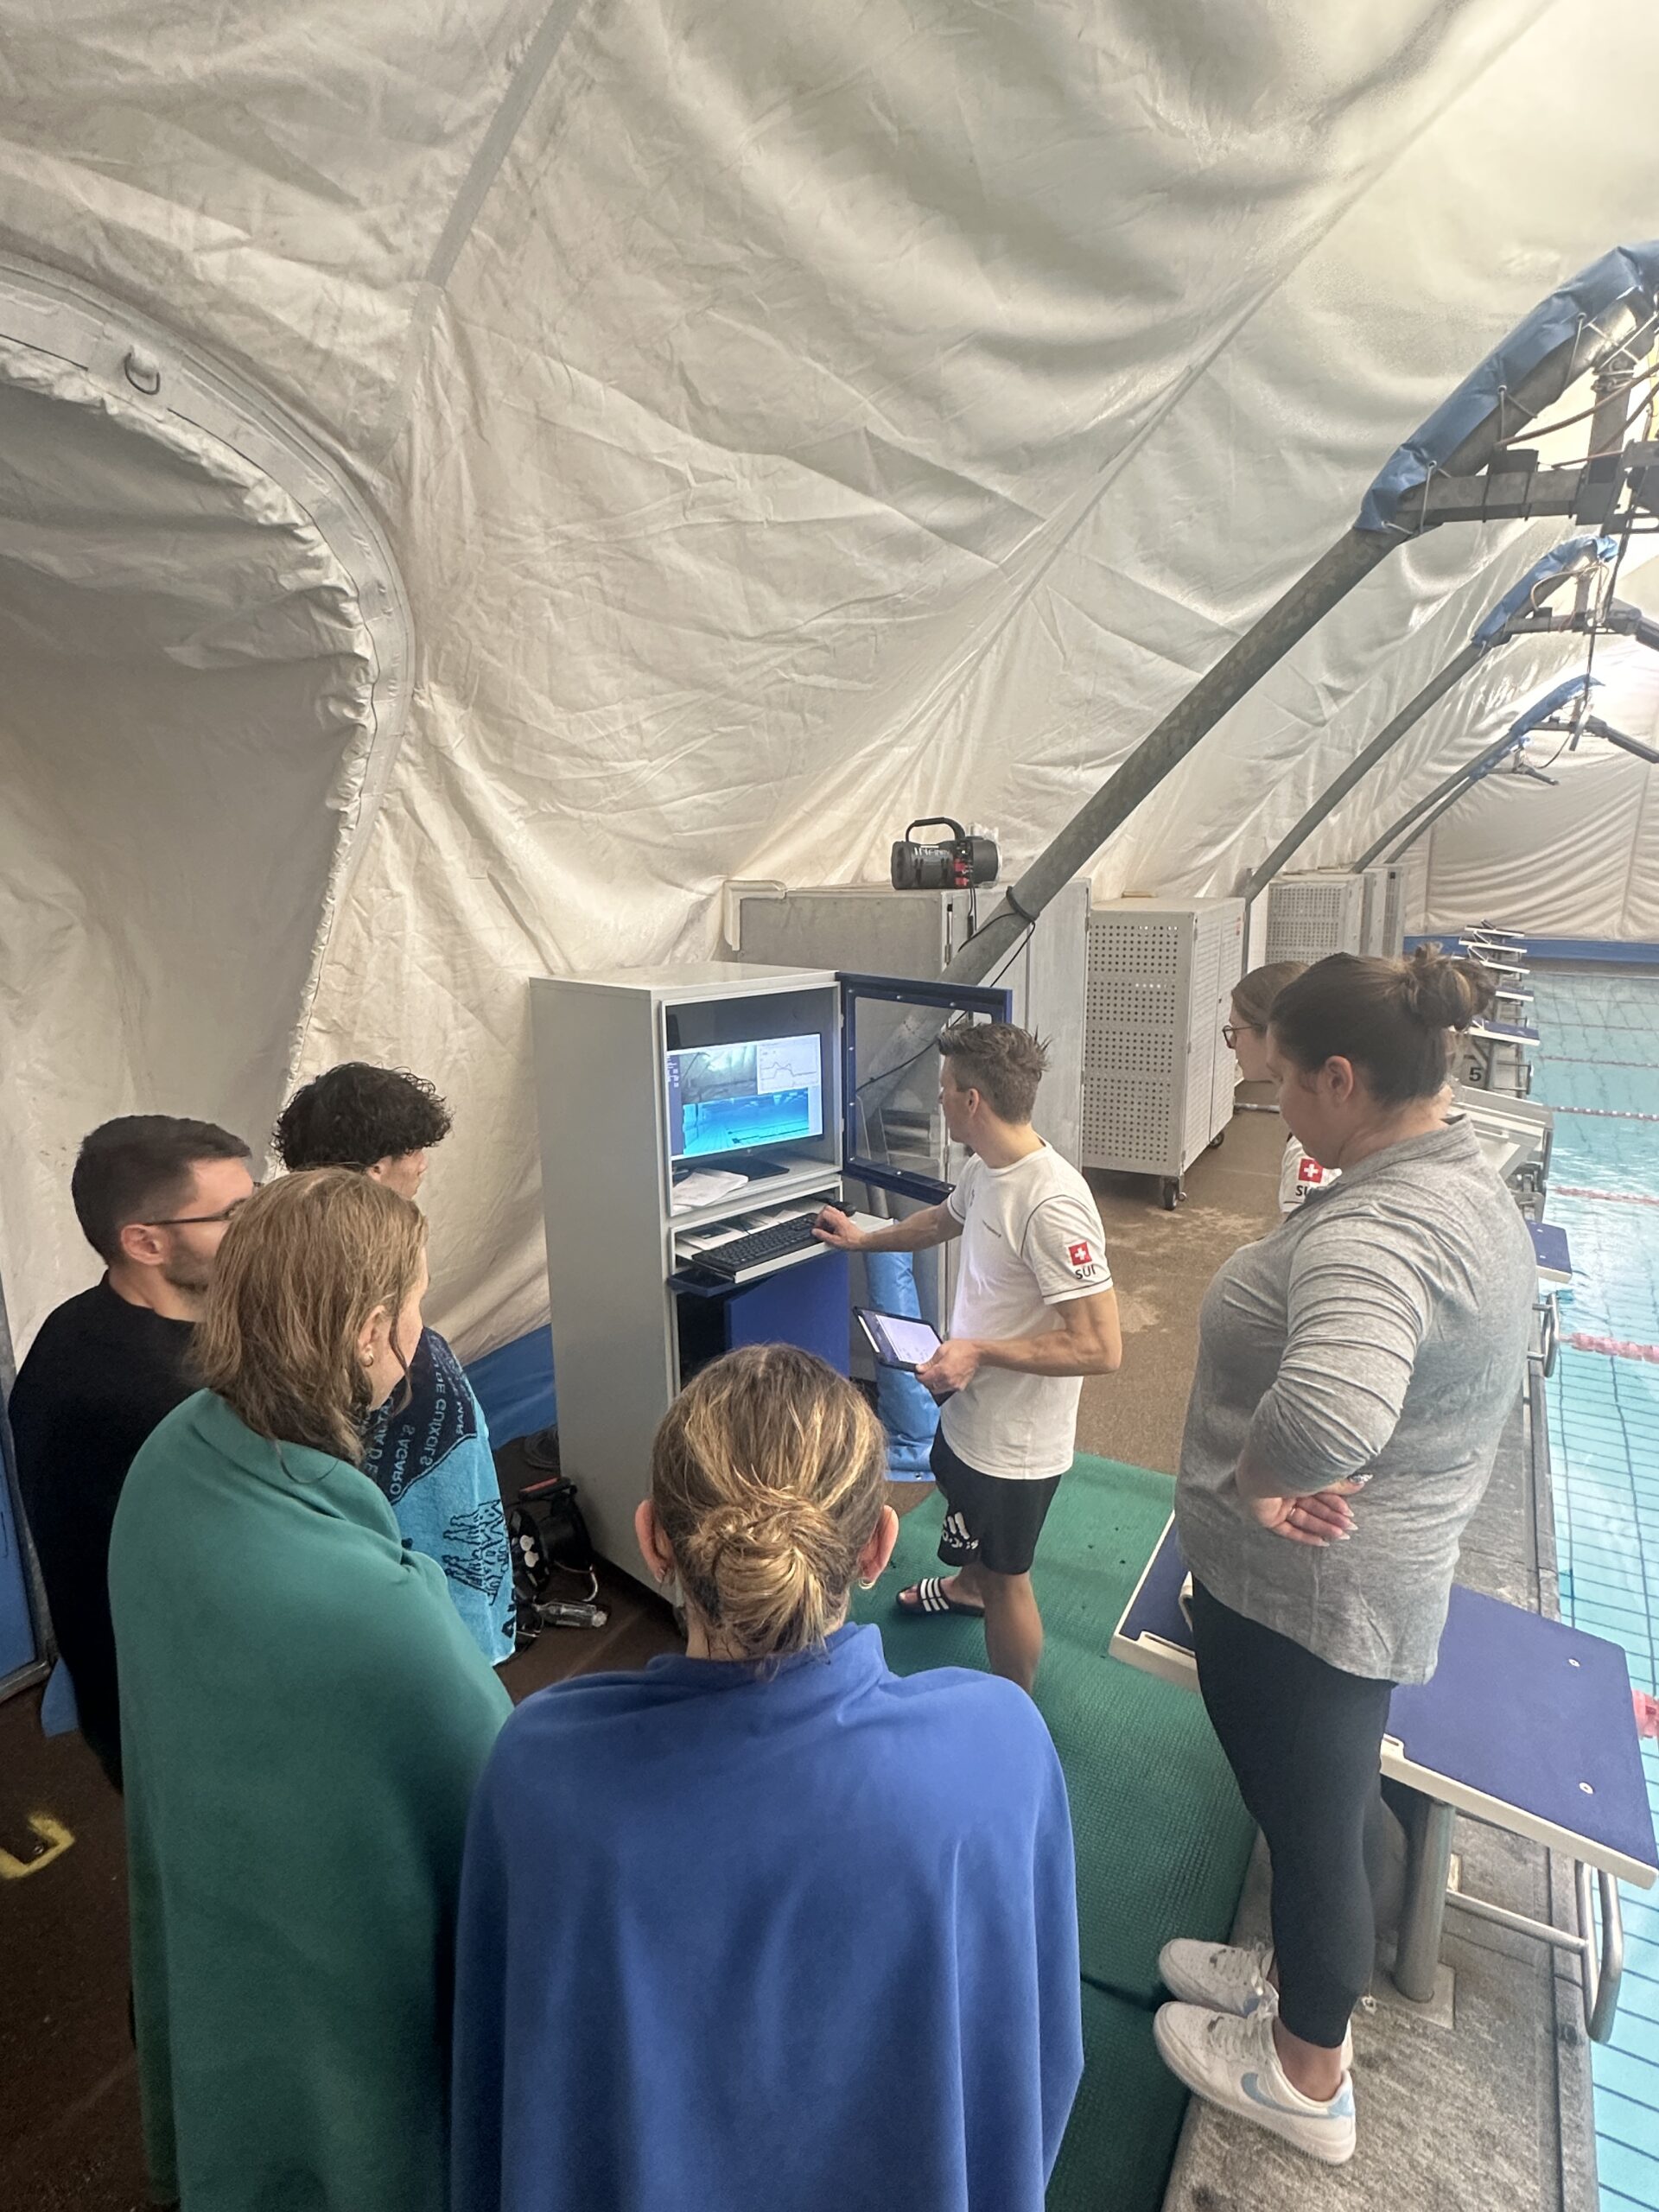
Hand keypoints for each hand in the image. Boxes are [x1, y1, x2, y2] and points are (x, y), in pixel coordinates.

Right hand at [813, 1205, 864, 1250]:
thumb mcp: (834, 1241)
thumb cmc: (851, 1242)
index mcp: (837, 1220)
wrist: (861, 1242)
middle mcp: (840, 1216)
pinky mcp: (845, 1220)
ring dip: (826, 1216)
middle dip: (821, 1216)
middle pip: (827, 1208)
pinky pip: (836, 1214)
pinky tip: (832, 1226)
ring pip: (831, 1210)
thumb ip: (823, 1235)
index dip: (818, 1220)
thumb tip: (815, 1231)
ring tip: (825, 1226)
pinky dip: (831, 1218)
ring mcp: (843, 1217)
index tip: (818, 1228)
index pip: (823, 1213)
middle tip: (820, 1224)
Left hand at [916, 1339, 980, 1395]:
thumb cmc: (962, 1349)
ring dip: (934, 1384)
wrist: (976, 1353)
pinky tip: (945, 1377)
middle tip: (926, 1373)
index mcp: (942, 1371)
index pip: (924, 1379)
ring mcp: (954, 1385)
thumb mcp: (942, 1350)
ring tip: (936, 1374)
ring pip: (938, 1390)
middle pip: (930, 1386)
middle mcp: (948, 1380)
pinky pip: (947, 1389)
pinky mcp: (960, 1387)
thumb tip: (920, 1368)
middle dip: (926, 1380)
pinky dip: (943, 1385)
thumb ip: (930, 1362)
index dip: (919, 1376)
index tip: (918, 1373)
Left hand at [1243, 1483, 1361, 1546]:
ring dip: (1323, 1527)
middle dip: (1332, 1518)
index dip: (1335, 1503)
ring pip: (1303, 1519)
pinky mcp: (1268, 1517)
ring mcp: (1277, 1503)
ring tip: (1341, 1535)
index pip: (1320, 1492)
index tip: (1350, 1513)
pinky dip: (1305, 1536)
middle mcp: (1286, 1488)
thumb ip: (1340, 1485)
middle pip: (1313, 1507)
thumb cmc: (1293, 1468)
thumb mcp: (1321, 1477)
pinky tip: (1322, 1542)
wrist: (1266, 1472)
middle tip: (1350, 1528)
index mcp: (1297, 1474)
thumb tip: (1362, 1482)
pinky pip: (1288, 1530)